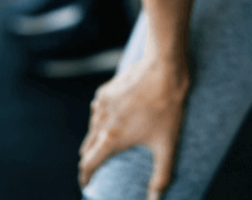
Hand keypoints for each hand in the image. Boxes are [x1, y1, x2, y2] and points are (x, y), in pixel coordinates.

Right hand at [79, 58, 189, 199]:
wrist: (163, 68)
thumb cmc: (167, 107)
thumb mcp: (167, 144)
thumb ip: (162, 175)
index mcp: (112, 139)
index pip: (88, 164)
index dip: (85, 177)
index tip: (86, 183)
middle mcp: (101, 122)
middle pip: (87, 148)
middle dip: (90, 160)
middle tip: (97, 168)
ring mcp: (101, 104)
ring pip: (91, 129)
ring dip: (95, 139)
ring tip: (107, 145)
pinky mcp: (105, 90)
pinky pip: (97, 111)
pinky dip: (101, 120)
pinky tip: (114, 119)